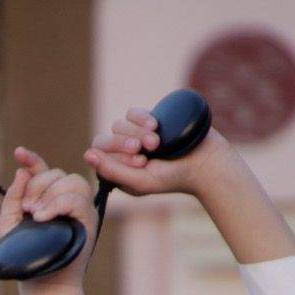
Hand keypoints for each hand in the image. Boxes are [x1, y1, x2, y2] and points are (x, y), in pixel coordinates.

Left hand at [0, 147, 98, 293]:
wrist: (42, 284)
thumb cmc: (27, 256)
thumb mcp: (11, 224)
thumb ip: (13, 198)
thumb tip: (22, 172)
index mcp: (47, 198)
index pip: (42, 171)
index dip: (32, 159)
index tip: (18, 152)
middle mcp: (66, 199)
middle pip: (57, 173)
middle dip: (37, 185)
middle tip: (26, 208)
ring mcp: (80, 208)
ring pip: (71, 181)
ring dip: (49, 194)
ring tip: (35, 215)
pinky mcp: (89, 220)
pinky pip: (77, 200)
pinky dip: (58, 204)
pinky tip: (42, 217)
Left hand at [84, 106, 235, 198]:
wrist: (206, 163)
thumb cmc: (173, 178)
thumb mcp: (140, 181)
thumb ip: (112, 171)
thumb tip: (88, 155)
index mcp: (117, 170)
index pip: (98, 156)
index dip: (115, 155)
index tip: (139, 162)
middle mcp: (123, 153)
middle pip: (105, 138)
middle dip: (123, 143)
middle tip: (147, 151)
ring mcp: (135, 135)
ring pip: (119, 124)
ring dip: (137, 132)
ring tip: (156, 143)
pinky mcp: (148, 120)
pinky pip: (133, 112)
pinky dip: (142, 118)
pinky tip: (156, 126)